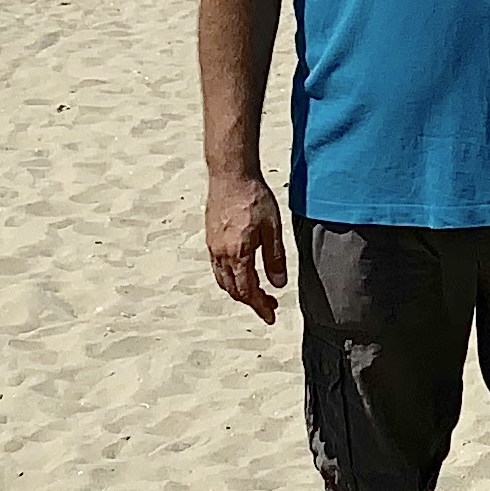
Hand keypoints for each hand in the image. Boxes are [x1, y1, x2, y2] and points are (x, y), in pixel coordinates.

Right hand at [204, 168, 286, 324]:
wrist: (230, 174)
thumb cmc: (254, 197)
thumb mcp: (272, 227)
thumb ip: (275, 258)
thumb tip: (278, 285)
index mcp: (238, 253)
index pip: (247, 290)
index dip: (260, 306)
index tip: (271, 316)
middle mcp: (221, 254)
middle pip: (233, 290)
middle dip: (251, 302)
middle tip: (269, 306)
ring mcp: (213, 247)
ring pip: (223, 281)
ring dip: (239, 292)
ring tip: (257, 293)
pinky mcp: (211, 239)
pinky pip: (218, 269)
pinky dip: (230, 279)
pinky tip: (242, 274)